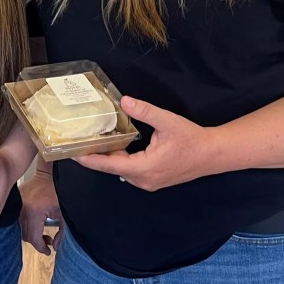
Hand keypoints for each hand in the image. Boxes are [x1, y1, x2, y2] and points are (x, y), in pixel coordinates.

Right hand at [18, 166, 60, 254]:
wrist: (49, 173)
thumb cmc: (59, 192)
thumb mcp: (64, 214)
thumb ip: (62, 233)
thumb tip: (56, 247)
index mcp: (34, 213)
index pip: (34, 238)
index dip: (42, 248)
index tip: (49, 251)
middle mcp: (23, 210)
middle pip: (26, 236)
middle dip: (38, 242)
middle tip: (49, 242)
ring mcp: (18, 206)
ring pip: (21, 229)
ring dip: (32, 234)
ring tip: (44, 234)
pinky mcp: (16, 202)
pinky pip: (19, 219)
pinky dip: (27, 226)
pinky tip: (37, 225)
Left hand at [74, 97, 218, 190]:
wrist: (212, 154)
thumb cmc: (191, 139)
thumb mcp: (168, 121)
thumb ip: (145, 111)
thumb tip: (124, 101)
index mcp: (144, 168)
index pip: (109, 165)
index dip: (89, 159)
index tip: (71, 153)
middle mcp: (143, 180)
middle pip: (112, 167)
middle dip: (96, 154)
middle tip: (78, 140)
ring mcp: (148, 182)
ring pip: (121, 169)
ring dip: (109, 156)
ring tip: (94, 139)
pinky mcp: (152, 180)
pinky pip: (130, 170)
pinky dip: (121, 158)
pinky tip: (116, 144)